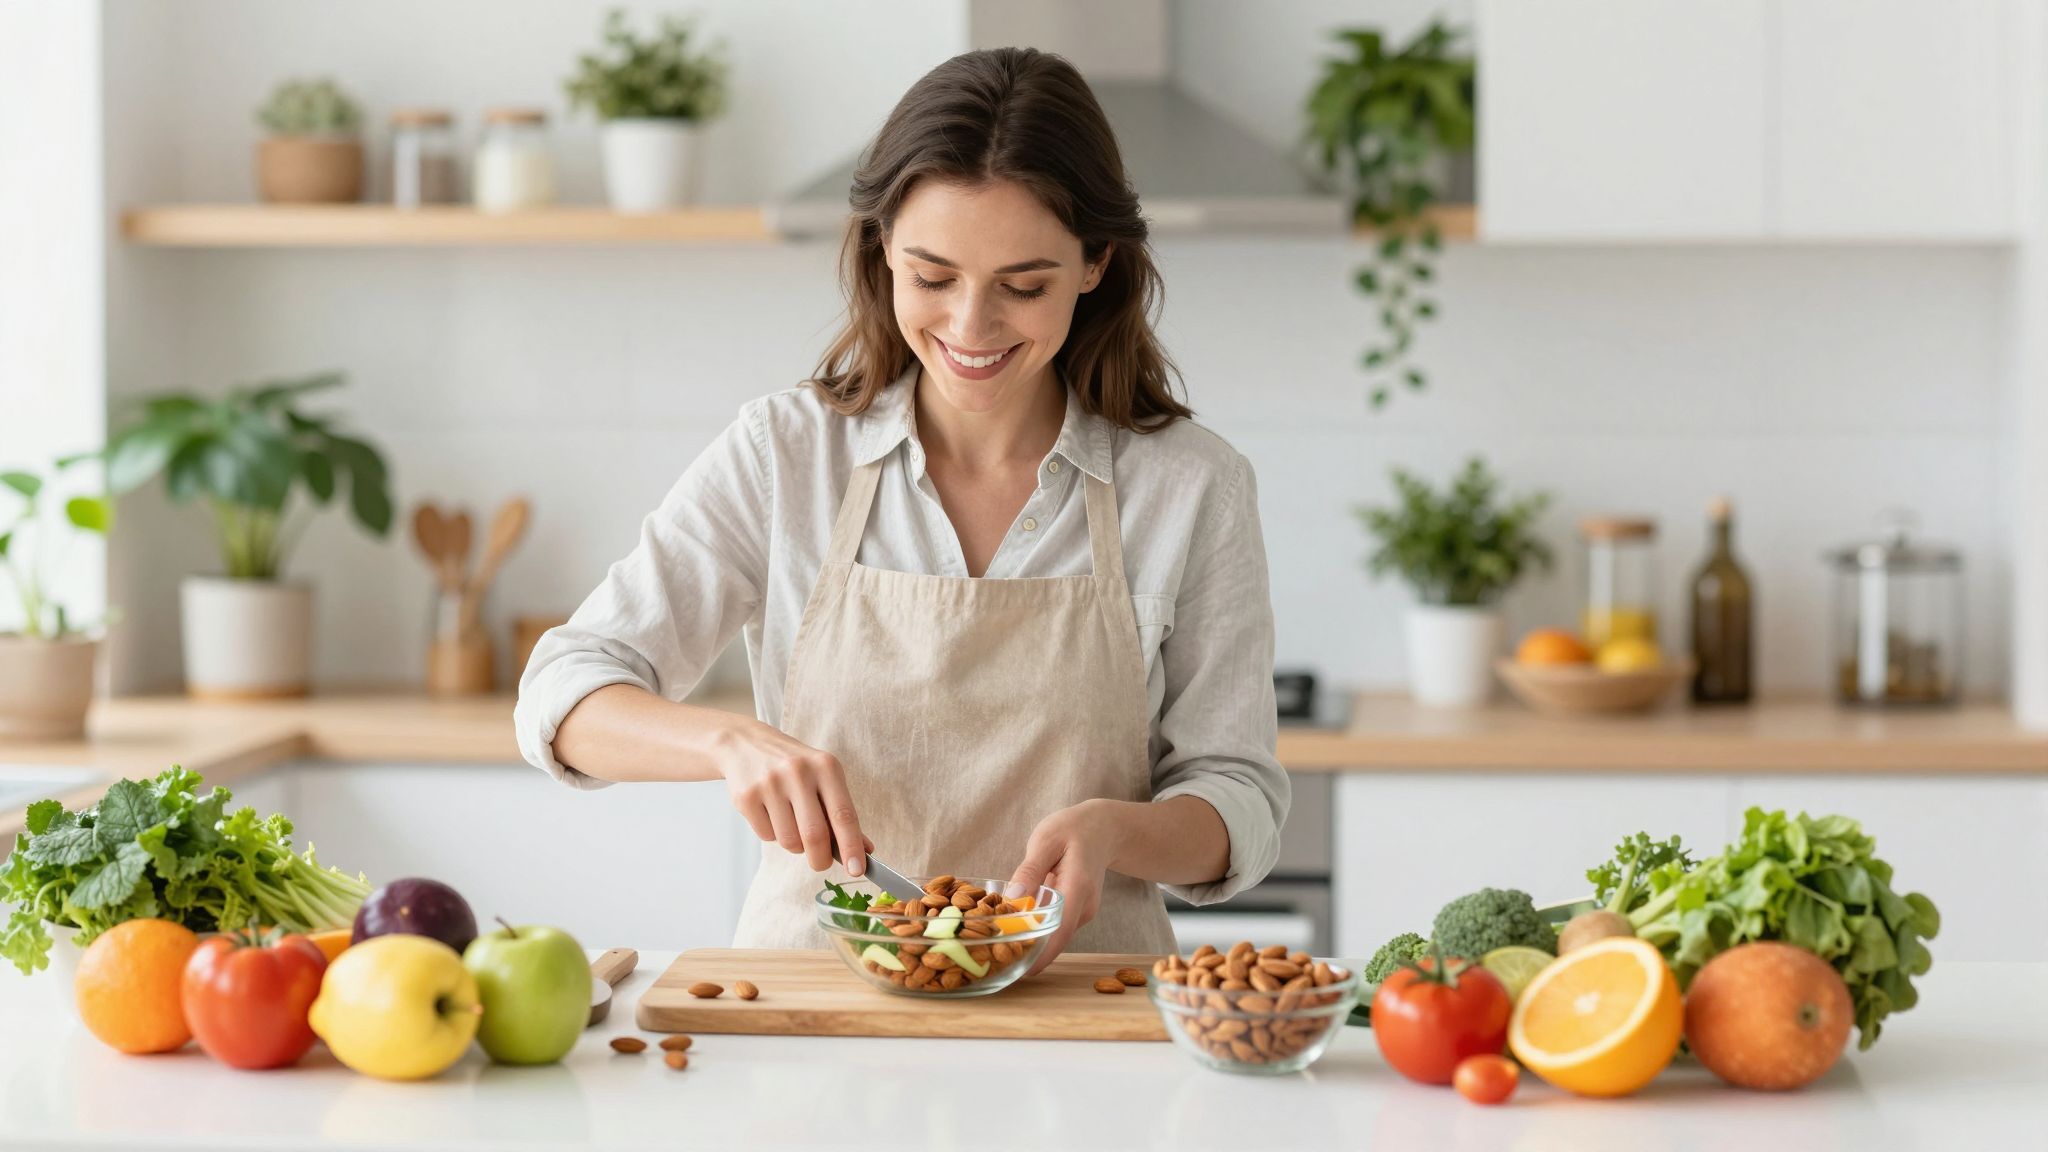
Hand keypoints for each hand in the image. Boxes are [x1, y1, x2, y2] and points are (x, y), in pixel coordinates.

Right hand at [714, 719, 870, 875]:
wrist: (745, 744)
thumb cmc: (795, 768)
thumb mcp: (824, 779)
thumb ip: (843, 813)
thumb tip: (865, 850)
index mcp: (826, 767)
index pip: (843, 815)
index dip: (851, 846)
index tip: (857, 870)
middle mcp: (799, 772)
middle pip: (815, 835)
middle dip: (821, 858)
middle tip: (821, 862)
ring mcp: (770, 783)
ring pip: (789, 841)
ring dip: (795, 845)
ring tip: (792, 824)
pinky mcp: (746, 796)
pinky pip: (766, 836)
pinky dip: (773, 835)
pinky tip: (771, 813)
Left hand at [1005, 800, 1120, 974]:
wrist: (1104, 829)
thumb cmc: (1073, 829)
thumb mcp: (1046, 840)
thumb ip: (1030, 869)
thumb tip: (1013, 898)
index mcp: (1077, 887)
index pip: (1060, 930)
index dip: (1041, 953)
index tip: (1021, 969)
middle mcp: (1085, 906)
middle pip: (1057, 939)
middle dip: (1030, 953)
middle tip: (997, 961)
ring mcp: (1083, 911)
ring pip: (1056, 935)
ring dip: (1032, 943)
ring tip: (1000, 948)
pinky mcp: (1078, 911)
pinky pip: (1057, 926)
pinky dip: (1038, 931)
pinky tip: (1015, 929)